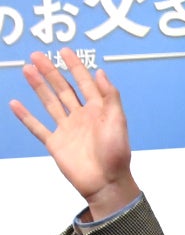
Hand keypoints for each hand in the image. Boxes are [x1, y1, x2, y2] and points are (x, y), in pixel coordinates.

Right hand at [9, 49, 138, 219]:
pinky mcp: (56, 143)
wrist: (106, 183)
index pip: (85, 83)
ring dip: (38, 87)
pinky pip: (38, 127)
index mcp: (98, 111)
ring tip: (28, 69)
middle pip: (63, 89)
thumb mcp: (118, 122)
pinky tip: (16, 104)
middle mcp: (81, 117)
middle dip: (51, 72)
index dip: (75, 67)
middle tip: (38, 55)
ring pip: (50, 103)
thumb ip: (110, 97)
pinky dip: (26, 116)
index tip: (65, 52)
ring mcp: (67, 130)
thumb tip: (101, 73)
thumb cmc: (116, 155)